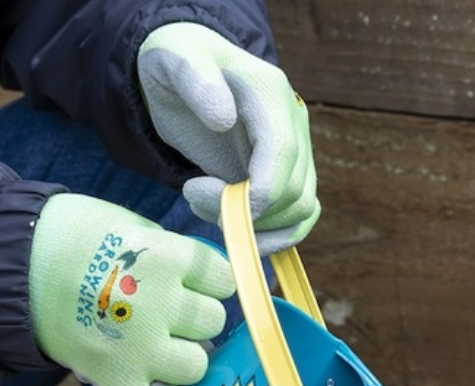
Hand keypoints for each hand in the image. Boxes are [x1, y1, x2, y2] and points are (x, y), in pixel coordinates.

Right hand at [29, 193, 234, 385]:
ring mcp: (139, 346)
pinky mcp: (115, 380)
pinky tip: (148, 378)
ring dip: (182, 357)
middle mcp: (159, 303)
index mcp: (165, 256)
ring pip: (196, 365)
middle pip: (212, 322)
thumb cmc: (73, 238)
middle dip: (194, 318)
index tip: (192, 282)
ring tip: (158, 345)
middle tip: (167, 313)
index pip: (223, 279)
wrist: (9, 266)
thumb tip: (208, 287)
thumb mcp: (132, 226)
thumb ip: (175, 255)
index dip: (210, 282)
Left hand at [137, 22, 319, 254]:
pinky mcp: (289, 175)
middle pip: (293, 192)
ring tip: (209, 209)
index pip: (282, 155)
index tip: (202, 196)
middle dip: (244, 212)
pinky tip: (238, 232)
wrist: (187, 73)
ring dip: (256, 227)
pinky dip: (275, 235)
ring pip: (301, 209)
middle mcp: (294, 123)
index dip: (254, 193)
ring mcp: (297, 151)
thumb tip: (223, 117)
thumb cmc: (177, 64)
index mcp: (270, 93)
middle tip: (194, 198)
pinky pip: (300, 216)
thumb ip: (194, 79)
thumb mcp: (173, 60)